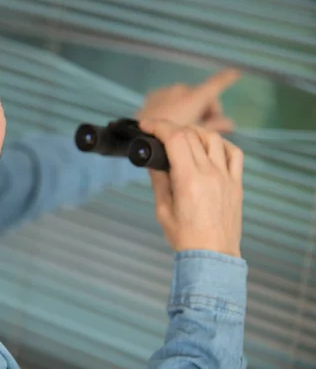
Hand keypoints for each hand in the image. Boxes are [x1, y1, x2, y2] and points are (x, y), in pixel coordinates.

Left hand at [136, 69, 240, 132]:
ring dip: (190, 108)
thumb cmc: (169, 138)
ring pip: (186, 97)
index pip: (216, 83)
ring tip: (186, 127)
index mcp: (194, 98)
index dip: (228, 78)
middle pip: (202, 97)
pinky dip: (176, 106)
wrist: (138, 137)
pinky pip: (171, 98)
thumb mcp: (196, 135)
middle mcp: (181, 90)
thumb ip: (216, 126)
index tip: (237, 71)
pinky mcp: (154, 95)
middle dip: (206, 110)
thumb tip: (231, 123)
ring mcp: (166, 91)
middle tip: (205, 128)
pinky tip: (171, 121)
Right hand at [139, 119, 243, 257]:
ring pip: (213, 139)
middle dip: (171, 128)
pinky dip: (220, 144)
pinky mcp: (236, 184)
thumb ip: (159, 180)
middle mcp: (210, 174)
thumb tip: (154, 161)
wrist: (212, 257)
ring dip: (195, 132)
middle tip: (159, 133)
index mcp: (189, 180)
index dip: (159, 126)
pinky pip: (234, 154)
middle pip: (191, 134)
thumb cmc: (185, 237)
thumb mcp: (162, 209)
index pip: (175, 138)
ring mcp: (226, 177)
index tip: (147, 125)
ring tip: (183, 138)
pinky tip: (209, 148)